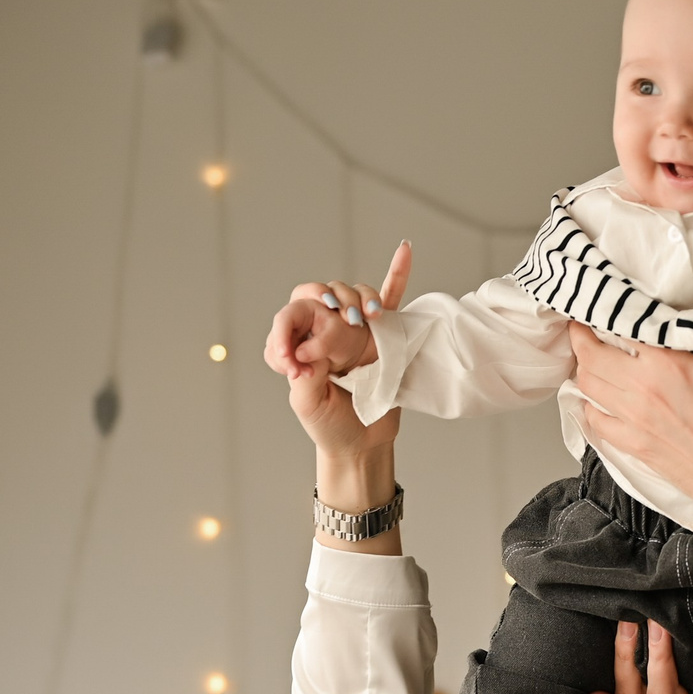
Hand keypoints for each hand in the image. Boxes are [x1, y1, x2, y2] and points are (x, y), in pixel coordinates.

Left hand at [267, 243, 410, 463]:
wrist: (363, 444)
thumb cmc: (331, 428)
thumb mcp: (309, 404)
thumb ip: (305, 375)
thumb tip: (309, 349)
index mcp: (295, 347)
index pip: (288, 319)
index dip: (288, 330)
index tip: (294, 360)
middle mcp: (321, 333)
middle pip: (319, 296)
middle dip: (327, 305)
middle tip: (341, 327)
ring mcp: (352, 331)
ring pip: (352, 295)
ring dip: (359, 300)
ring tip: (366, 320)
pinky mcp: (381, 335)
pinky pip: (390, 299)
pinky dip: (398, 274)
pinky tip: (405, 249)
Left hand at [566, 324, 692, 512]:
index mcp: (671, 361)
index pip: (622, 323)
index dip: (605, 308)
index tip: (602, 297)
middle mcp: (644, 388)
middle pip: (591, 355)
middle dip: (582, 336)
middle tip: (583, 324)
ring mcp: (635, 420)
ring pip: (587, 386)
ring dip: (583, 368)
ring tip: (588, 356)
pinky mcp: (636, 447)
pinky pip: (595, 422)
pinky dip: (590, 406)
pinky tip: (596, 400)